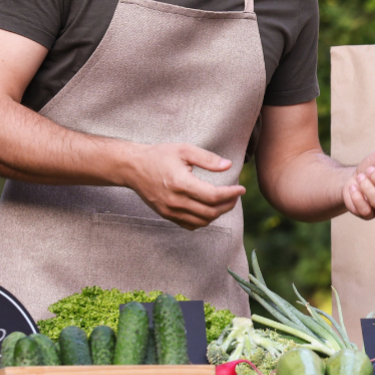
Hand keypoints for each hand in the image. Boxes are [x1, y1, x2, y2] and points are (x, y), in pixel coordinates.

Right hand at [123, 143, 243, 229]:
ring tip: (225, 201)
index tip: (241, 189)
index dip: (231, 194)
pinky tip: (210, 208)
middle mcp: (175, 201)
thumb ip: (207, 158)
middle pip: (211, 212)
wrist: (133, 167)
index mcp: (180, 183)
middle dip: (228, 204)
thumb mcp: (184, 150)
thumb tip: (228, 165)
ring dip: (218, 213)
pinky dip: (205, 220)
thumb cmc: (159, 155)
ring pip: (203, 221)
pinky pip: (191, 225)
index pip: (213, 196)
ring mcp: (170, 211)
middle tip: (235, 195)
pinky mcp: (167, 215)